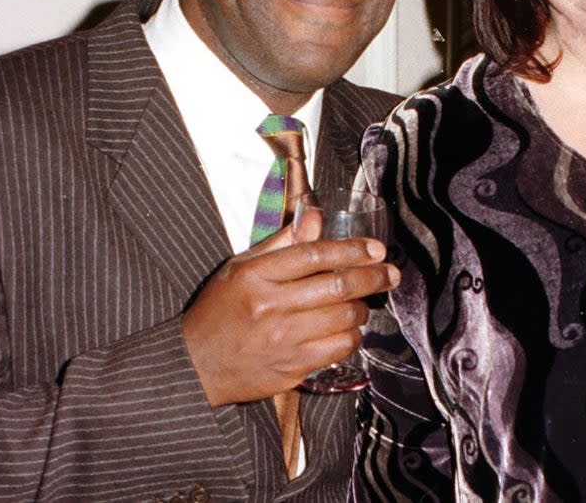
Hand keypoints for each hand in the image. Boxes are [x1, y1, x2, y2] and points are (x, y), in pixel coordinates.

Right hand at [181, 223, 399, 406]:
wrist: (195, 366)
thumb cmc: (218, 312)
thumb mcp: (240, 268)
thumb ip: (282, 243)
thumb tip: (314, 217)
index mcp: (256, 276)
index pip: (314, 254)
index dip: (351, 249)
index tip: (375, 249)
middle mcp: (271, 307)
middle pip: (337, 286)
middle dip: (372, 277)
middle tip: (390, 273)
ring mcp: (283, 341)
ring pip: (344, 318)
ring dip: (362, 308)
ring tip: (361, 303)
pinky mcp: (292, 369)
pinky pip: (339, 349)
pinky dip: (352, 337)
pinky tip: (348, 329)